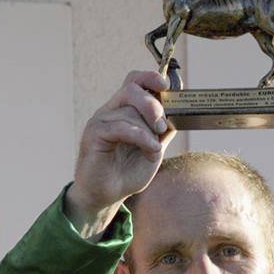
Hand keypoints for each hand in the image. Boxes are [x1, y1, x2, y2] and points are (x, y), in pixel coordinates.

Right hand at [66, 71, 175, 237]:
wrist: (107, 195)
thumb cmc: (128, 171)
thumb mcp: (153, 149)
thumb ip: (164, 131)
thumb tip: (179, 112)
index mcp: (124, 110)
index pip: (135, 81)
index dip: (152, 78)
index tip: (168, 86)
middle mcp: (111, 111)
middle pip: (132, 88)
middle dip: (153, 104)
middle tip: (162, 126)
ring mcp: (100, 121)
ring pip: (128, 110)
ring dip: (148, 129)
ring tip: (154, 147)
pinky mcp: (93, 135)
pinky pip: (119, 126)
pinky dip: (140, 137)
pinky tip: (149, 149)